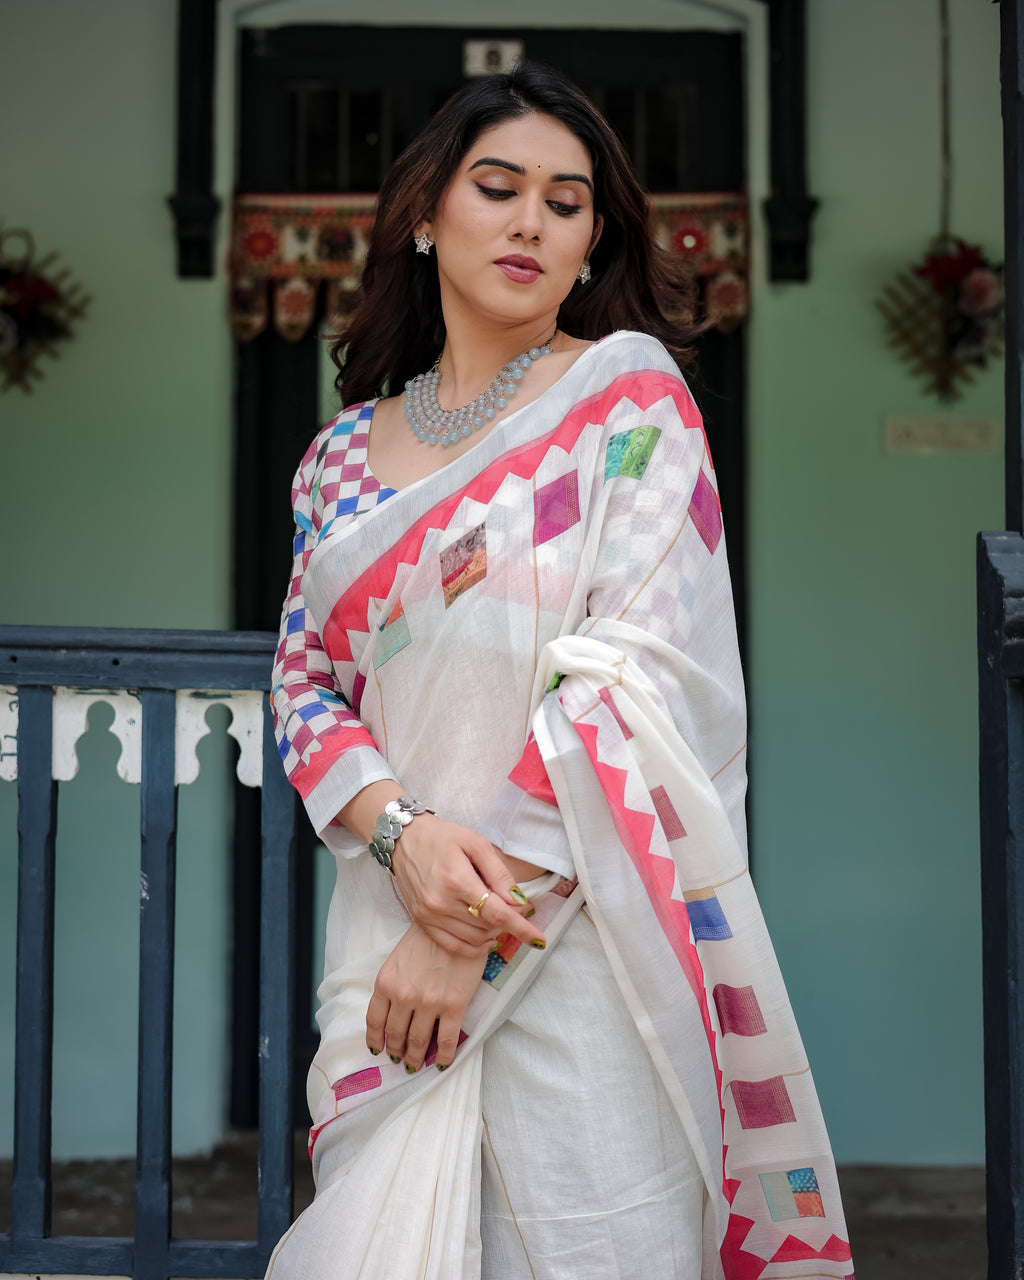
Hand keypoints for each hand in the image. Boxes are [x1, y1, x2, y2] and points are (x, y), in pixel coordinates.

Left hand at [366, 923, 487, 1069]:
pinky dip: (444, 1057)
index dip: (376, 1040)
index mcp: (386, 982)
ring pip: (418, 1042)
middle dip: (396, 1051)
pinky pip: (446, 1040)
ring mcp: (428, 1003)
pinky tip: (441, 1063)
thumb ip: (392, 983)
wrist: (458, 922)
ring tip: (415, 1065)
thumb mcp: (398, 957)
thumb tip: (393, 1011)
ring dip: (415, 1058)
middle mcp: (403, 996)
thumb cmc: (427, 936)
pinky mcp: (453, 1006)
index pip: (374, 1021)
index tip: (379, 1050)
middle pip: (395, 1035)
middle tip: (399, 1060)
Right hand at [392, 814, 546, 956]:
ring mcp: (429, 915)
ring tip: (498, 915)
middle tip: (516, 906)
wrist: (404, 839)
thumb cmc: (442, 837)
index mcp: (457, 880)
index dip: (521, 927)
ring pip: (474, 938)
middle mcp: (440, 902)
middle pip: (487, 926)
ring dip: (493, 933)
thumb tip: (517, 900)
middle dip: (508, 921)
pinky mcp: (422, 921)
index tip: (539, 939)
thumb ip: (499, 872)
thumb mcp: (476, 843)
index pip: (496, 913)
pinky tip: (485, 937)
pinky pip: (453, 945)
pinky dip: (474, 946)